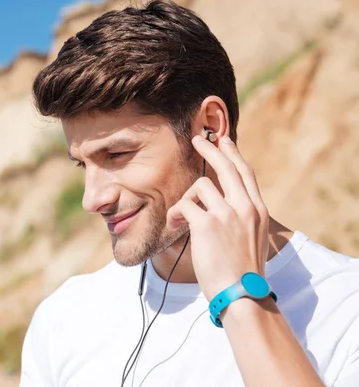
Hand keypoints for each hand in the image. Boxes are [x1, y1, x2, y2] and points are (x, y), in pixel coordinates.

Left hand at [166, 134, 269, 300]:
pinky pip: (184, 205)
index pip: (245, 173)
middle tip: (197, 139)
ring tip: (184, 218)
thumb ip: (240, 219)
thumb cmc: (242, 273)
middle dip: (210, 148)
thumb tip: (222, 205)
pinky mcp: (207, 224)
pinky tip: (177, 226)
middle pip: (226, 167)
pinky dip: (176, 213)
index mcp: (257, 211)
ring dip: (187, 198)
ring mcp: (227, 214)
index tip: (225, 140)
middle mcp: (245, 208)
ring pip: (201, 185)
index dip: (234, 154)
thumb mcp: (251, 239)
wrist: (241, 294)